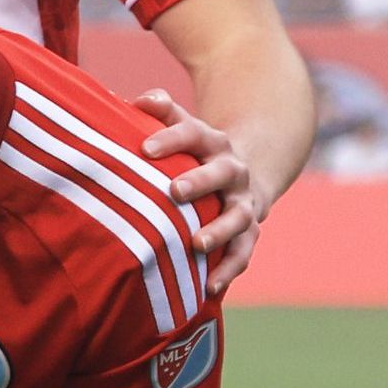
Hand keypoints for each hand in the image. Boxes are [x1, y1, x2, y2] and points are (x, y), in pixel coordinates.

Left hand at [131, 89, 266, 292]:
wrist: (246, 172)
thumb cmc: (194, 152)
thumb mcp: (183, 128)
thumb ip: (161, 112)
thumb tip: (139, 99)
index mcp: (212, 143)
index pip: (193, 133)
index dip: (170, 138)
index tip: (144, 148)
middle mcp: (232, 171)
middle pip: (220, 173)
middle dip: (199, 182)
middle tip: (174, 191)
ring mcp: (243, 203)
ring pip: (237, 217)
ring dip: (219, 230)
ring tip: (197, 244)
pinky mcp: (248, 232)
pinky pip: (243, 253)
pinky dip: (229, 270)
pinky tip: (210, 288)